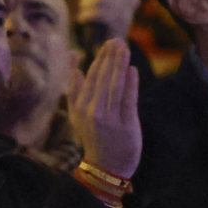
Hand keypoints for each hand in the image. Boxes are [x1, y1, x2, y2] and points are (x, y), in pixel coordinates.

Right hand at [70, 38, 141, 180]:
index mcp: (79, 107)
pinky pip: (127, 100)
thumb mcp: (77, 113)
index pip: (90, 77)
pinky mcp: (125, 126)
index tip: (108, 43)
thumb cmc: (94, 136)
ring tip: (125, 48)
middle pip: (102, 79)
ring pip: (114, 86)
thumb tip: (74, 58)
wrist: (106, 167)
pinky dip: (130, 84)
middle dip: (110, 58)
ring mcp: (108, 119)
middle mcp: (92, 111)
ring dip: (119, 65)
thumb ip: (75, 86)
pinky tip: (132, 70)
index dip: (100, 59)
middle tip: (118, 40)